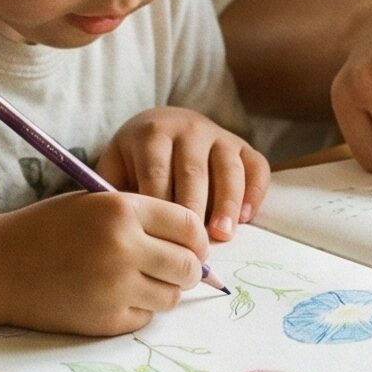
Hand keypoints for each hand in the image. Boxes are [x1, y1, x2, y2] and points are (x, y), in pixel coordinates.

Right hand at [0, 189, 209, 337]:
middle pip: (189, 266)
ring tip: (137, 280)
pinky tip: (112, 296)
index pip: (190, 226)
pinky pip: (144, 318)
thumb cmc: (49, 228)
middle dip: (188, 269)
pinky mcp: (105, 320)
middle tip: (173, 268)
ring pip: (171, 297)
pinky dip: (136, 310)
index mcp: (122, 209)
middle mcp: (123, 247)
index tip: (191, 244)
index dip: (197, 238)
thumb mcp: (96, 202)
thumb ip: (143, 216)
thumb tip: (196, 243)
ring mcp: (115, 288)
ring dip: (163, 290)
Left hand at [95, 108, 270, 240]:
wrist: (158, 125)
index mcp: (152, 133)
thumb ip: (114, 194)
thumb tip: (122, 232)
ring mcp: (219, 135)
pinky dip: (255, 192)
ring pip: (228, 169)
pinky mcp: (242, 144)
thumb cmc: (134, 160)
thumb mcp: (115, 167)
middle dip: (195, 211)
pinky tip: (246, 217)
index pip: (157, 173)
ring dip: (227, 203)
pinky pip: (257, 166)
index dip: (161, 209)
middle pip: (194, 173)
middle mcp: (188, 128)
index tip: (161, 242)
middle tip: (194, 247)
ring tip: (223, 234)